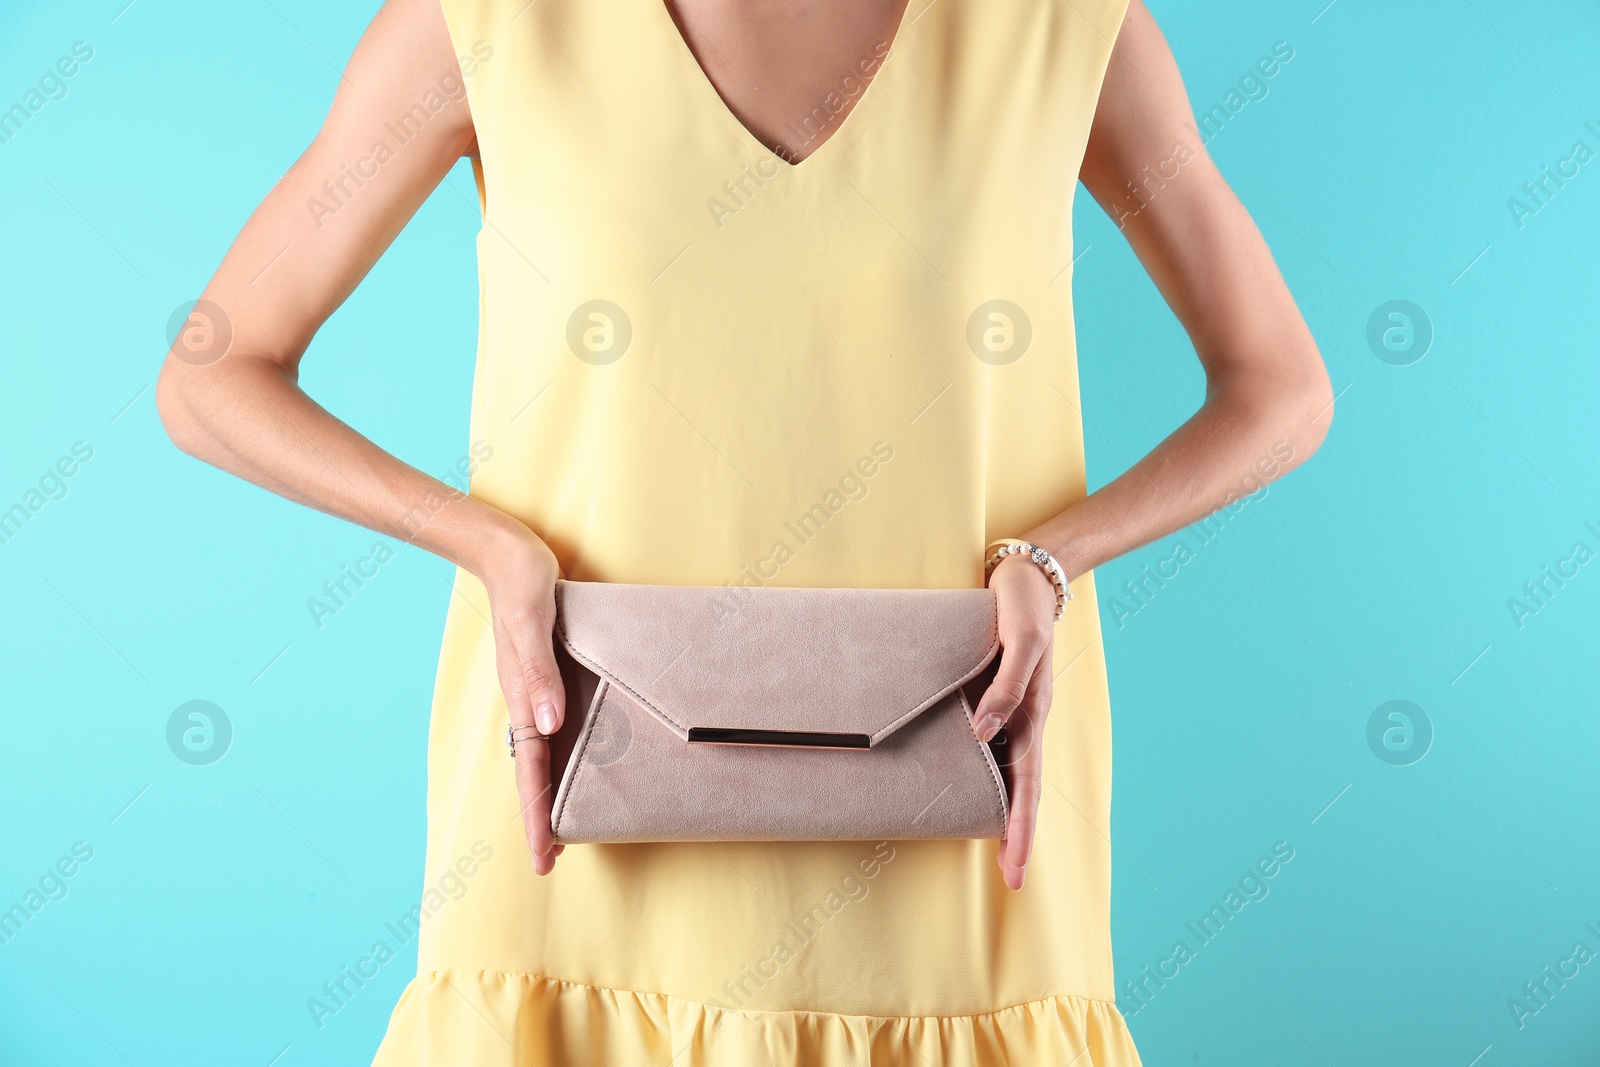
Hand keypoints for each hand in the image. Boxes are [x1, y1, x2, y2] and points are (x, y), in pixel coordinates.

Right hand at [479, 531, 566, 875]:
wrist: (506, 549)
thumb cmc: (521, 580)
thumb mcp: (532, 619)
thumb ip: (538, 670)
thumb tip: (548, 725)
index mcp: (522, 695)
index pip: (530, 769)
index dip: (537, 815)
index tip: (543, 857)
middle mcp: (529, 699)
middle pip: (534, 770)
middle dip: (540, 816)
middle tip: (551, 860)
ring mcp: (537, 688)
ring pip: (543, 751)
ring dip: (550, 788)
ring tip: (564, 824)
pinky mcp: (548, 673)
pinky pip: (554, 724)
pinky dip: (562, 752)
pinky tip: (577, 758)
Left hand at [973, 552, 1059, 889]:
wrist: (1023, 572)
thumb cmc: (1021, 604)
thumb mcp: (1019, 641)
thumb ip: (1006, 686)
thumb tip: (982, 731)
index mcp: (1033, 714)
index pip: (1028, 786)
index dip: (1021, 829)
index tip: (1016, 869)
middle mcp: (1022, 720)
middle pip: (1019, 789)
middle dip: (1015, 834)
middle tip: (1010, 878)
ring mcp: (1009, 711)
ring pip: (1005, 771)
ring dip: (1000, 808)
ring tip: (995, 847)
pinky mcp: (992, 696)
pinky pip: (988, 744)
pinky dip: (983, 772)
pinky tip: (969, 786)